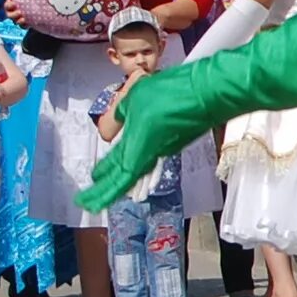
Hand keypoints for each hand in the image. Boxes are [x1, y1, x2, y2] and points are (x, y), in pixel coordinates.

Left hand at [77, 66, 201, 210]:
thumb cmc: (173, 95)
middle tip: (92, 202)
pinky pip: (150, 158)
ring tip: (108, 185)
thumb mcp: (135, 98)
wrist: (210, 94)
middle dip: (106, 190)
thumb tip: (117, 121)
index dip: (100, 192)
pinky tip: (133, 162)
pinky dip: (136, 164)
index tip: (86, 200)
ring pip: (139, 169)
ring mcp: (166, 147)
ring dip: (122, 179)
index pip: (116, 178)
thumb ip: (122, 113)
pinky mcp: (176, 138)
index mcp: (137, 149)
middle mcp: (152, 154)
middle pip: (126, 178)